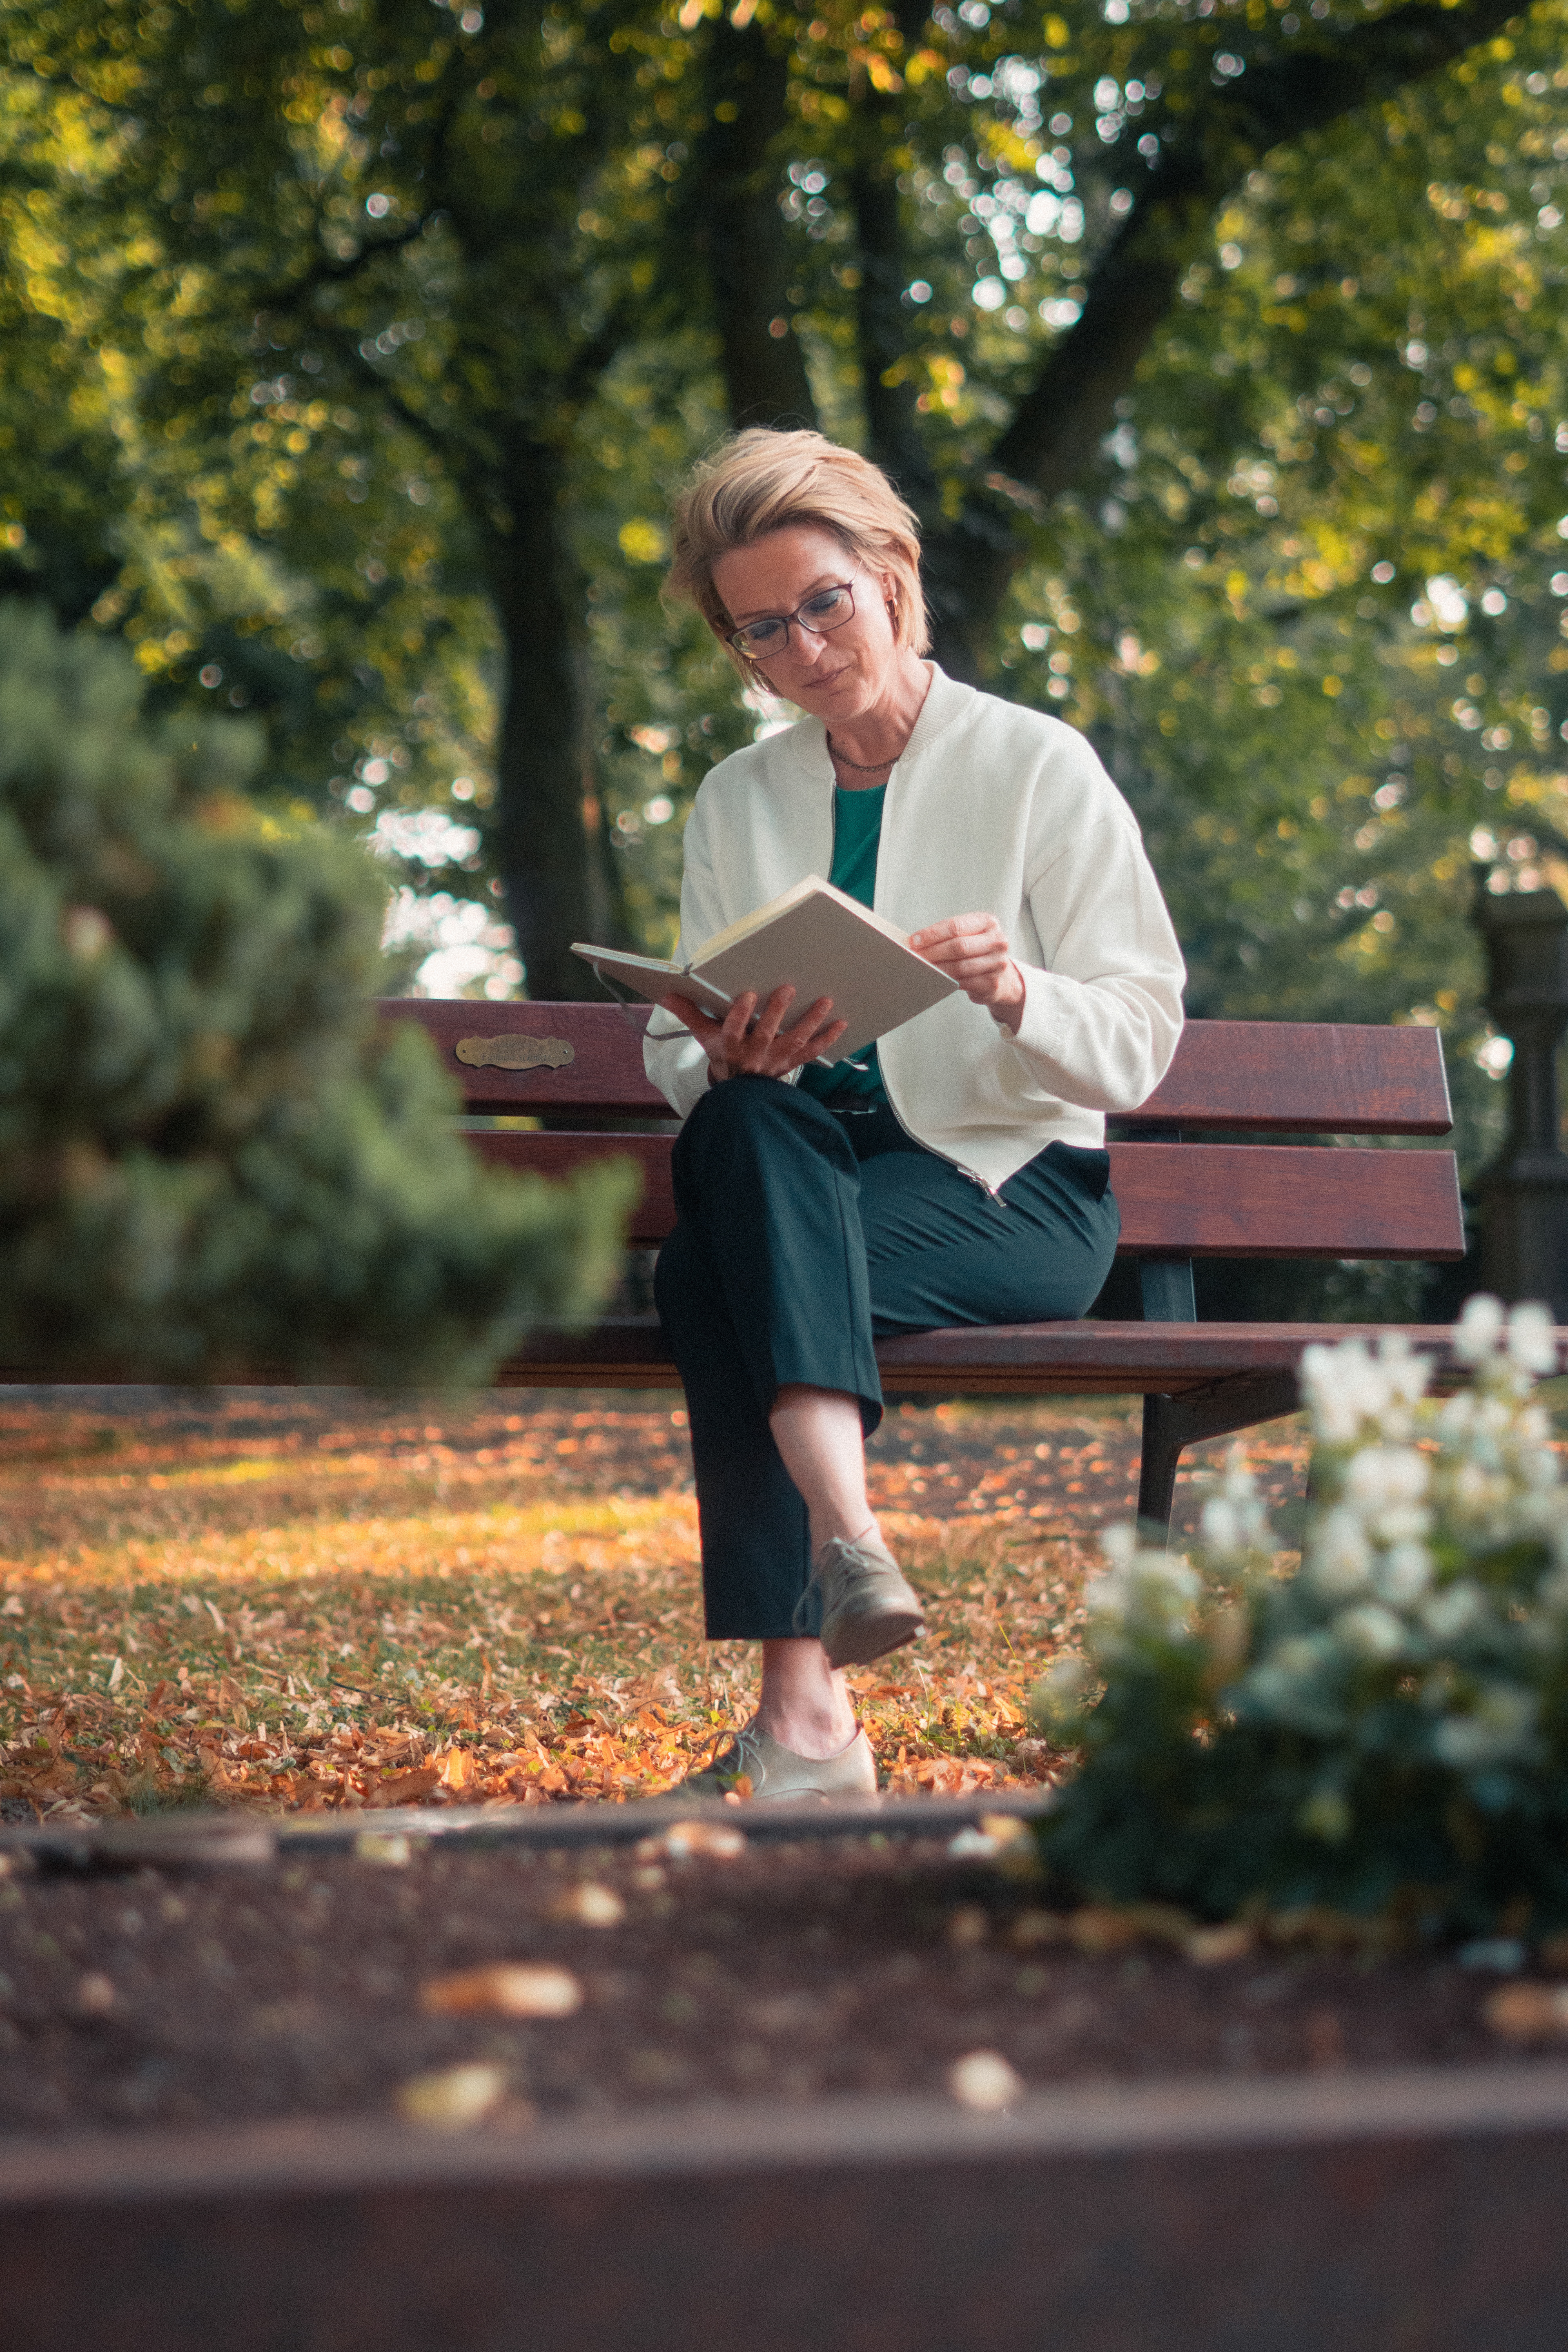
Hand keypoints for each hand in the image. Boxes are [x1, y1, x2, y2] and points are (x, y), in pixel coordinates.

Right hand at [659, 983, 847, 1082]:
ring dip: (809, 1021)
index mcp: (729, 1047)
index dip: (740, 1015)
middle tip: (788, 987)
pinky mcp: (793, 1063)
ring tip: (824, 1000)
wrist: (740, 1091)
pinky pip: (812, 1052)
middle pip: (765, 1034)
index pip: (731, 1032)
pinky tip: (842, 1022)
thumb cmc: (723, 1056)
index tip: (746, 995)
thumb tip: (666, 993)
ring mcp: (776, 1061)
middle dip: (776, 1012)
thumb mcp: (704, 1036)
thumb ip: (689, 1013)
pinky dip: (828, 1039)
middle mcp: (753, 1056)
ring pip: (793, 1041)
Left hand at [908, 913, 1024, 1032]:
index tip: (913, 941)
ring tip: (921, 968)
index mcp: (988, 922)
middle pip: (959, 946)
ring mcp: (998, 963)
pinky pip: (965, 982)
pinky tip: (935, 979)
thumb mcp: (968, 936)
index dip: (932, 934)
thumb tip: (915, 943)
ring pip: (961, 966)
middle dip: (933, 952)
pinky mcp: (993, 983)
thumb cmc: (976, 951)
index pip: (956, 927)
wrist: (1002, 977)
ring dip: (938, 968)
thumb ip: (948, 936)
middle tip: (915, 957)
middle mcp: (997, 940)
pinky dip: (947, 981)